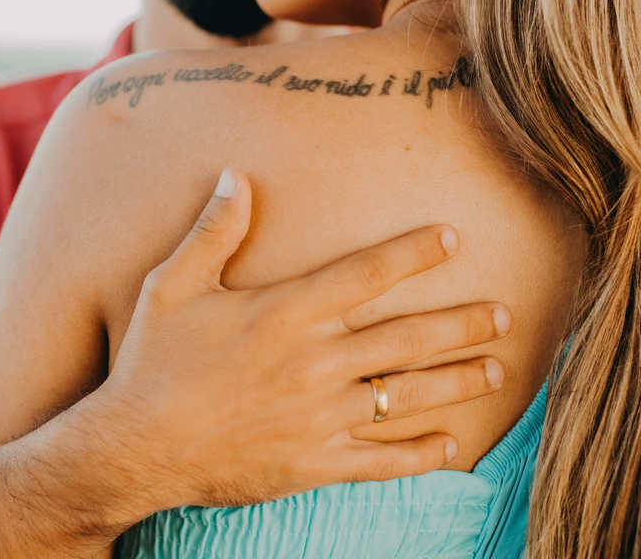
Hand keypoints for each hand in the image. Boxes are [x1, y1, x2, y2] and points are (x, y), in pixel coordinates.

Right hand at [96, 168, 510, 509]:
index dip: (415, 252)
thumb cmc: (153, 362)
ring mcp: (320, 417)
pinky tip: (454, 445)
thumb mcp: (173, 286)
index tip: (453, 238)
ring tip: (498, 369)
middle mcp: (315, 362)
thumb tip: (239, 176)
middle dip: (461, 322)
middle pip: (407, 336)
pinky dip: (422, 455)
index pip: (368, 274)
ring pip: (406, 395)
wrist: (135, 448)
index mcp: (287, 313)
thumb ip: (213, 231)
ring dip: (458, 381)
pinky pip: (382, 461)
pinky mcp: (315, 464)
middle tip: (504, 313)